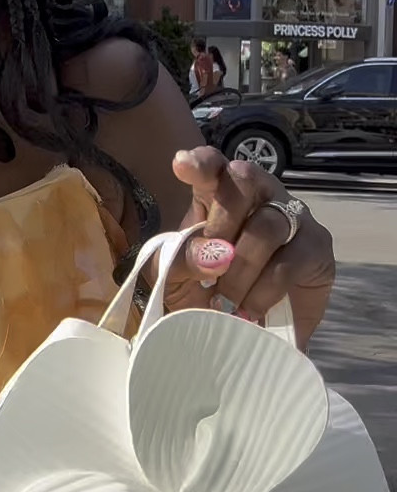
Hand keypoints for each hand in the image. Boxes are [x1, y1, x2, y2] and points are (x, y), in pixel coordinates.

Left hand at [163, 146, 335, 345]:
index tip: (181, 165)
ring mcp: (292, 217)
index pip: (212, 164)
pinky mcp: (316, 249)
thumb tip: (213, 256)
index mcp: (218, 190)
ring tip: (225, 302)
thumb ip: (181, 259)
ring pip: (269, 225)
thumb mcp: (174, 276)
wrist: (236, 329)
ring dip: (242, 269)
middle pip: (245, 182)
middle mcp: (259, 194)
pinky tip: (250, 310)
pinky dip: (265, 291)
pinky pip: (292, 262)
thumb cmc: (201, 289)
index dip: (200, 162)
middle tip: (210, 269)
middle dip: (221, 225)